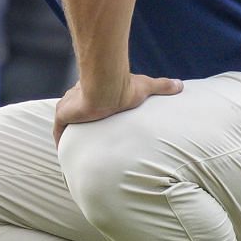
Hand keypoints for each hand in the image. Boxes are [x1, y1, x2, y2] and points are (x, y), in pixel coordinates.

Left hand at [53, 74, 183, 144]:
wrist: (108, 86)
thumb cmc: (125, 85)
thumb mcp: (147, 86)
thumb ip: (162, 86)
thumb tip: (181, 85)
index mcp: (94, 92)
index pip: (90, 104)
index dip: (92, 113)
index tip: (97, 124)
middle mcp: (78, 98)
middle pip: (76, 114)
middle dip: (80, 126)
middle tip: (87, 144)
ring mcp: (69, 107)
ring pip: (66, 124)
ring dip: (69, 136)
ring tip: (76, 155)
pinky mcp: (63, 114)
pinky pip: (58, 132)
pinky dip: (61, 143)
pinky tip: (65, 156)